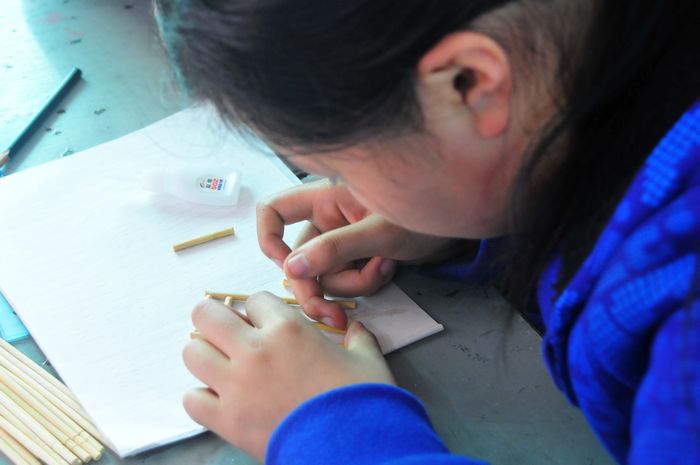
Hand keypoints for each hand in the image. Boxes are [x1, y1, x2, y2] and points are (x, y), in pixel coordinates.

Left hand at [182, 293, 393, 461]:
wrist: (353, 450)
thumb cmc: (362, 402)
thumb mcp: (368, 361)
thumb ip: (358, 338)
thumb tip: (357, 330)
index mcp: (289, 329)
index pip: (255, 300)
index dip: (262, 310)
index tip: (268, 323)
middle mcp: (255, 350)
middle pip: (207, 314)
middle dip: (215, 318)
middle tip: (229, 331)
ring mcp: (236, 385)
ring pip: (192, 353)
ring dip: (205, 355)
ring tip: (223, 364)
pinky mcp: (227, 420)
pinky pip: (192, 399)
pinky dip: (202, 397)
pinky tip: (221, 399)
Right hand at [257, 179, 460, 326]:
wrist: (459, 221)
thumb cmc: (424, 210)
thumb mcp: (379, 232)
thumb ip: (335, 249)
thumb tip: (291, 269)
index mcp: (324, 198)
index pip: (273, 210)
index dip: (269, 239)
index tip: (288, 267)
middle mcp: (327, 218)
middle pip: (299, 259)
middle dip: (317, 289)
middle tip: (332, 316)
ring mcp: (343, 240)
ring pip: (326, 276)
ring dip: (354, 283)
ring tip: (385, 265)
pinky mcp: (359, 256)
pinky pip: (347, 280)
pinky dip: (366, 282)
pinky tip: (390, 266)